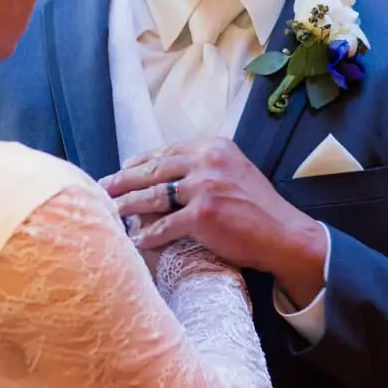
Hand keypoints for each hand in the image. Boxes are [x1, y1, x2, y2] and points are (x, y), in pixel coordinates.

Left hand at [101, 139, 326, 308]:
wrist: (284, 233)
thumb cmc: (257, 207)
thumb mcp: (232, 171)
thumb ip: (202, 166)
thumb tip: (162, 174)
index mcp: (214, 146)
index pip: (166, 151)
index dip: (139, 162)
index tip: (122, 169)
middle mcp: (207, 161)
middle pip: (153, 171)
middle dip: (124, 181)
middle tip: (103, 189)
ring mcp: (204, 187)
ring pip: (152, 197)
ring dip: (127, 207)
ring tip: (110, 213)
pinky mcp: (203, 215)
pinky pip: (164, 226)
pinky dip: (147, 235)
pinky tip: (135, 240)